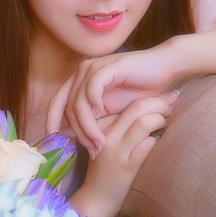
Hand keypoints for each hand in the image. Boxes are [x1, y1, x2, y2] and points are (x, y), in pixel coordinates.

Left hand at [46, 45, 176, 155]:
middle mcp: (82, 73)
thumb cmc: (139, 91)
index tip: (55, 141)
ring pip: (79, 102)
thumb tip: (74, 137)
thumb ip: (93, 119)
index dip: (52, 122)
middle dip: (78, 133)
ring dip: (88, 126)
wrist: (163, 69)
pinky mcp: (107, 66)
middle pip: (68, 107)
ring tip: (100, 142)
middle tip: (92, 150)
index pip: (57, 104)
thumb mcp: (111, 111)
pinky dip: (94, 103)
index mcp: (79, 82)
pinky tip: (102, 116)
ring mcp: (94, 68)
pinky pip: (93, 87)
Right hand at [69, 95, 172, 216]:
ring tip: (167, 122)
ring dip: (161, 120)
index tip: (164, 99)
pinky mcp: (126, 166)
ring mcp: (116, 151)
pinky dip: (158, 140)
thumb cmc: (105, 169)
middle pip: (137, 108)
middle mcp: (105, 135)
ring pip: (144, 123)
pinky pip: (148, 145)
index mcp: (99, 126)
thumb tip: (150, 106)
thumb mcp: (106, 142)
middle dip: (160, 104)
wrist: (95, 198)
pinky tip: (160, 141)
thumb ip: (121, 126)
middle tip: (172, 106)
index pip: (128, 104)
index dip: (150, 99)